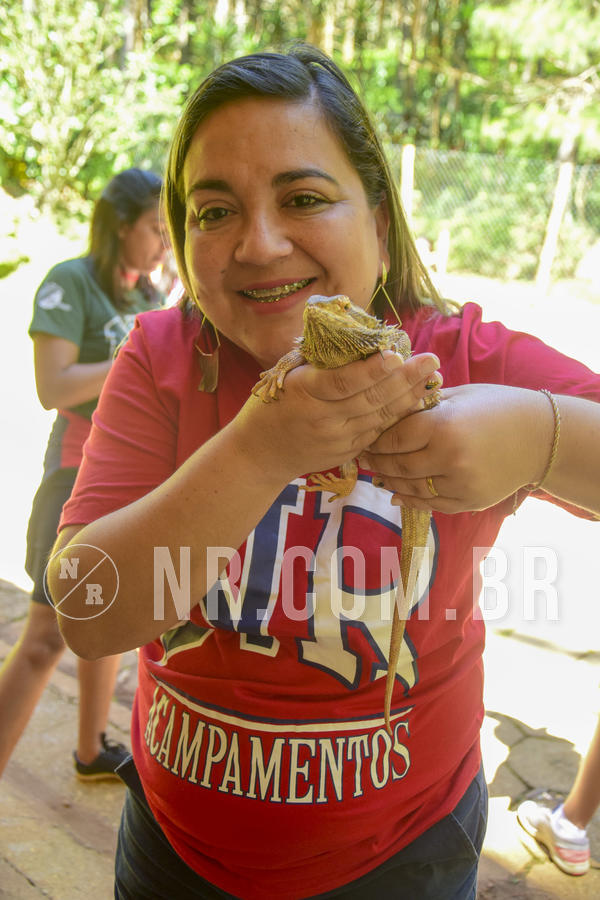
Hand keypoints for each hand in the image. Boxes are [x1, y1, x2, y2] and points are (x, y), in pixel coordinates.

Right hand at [231, 351, 441, 486]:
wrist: (260, 453)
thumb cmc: (273, 404)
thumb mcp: (287, 376)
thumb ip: (320, 360)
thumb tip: (358, 332)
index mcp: (304, 392)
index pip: (343, 382)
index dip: (371, 370)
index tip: (396, 355)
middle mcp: (323, 419)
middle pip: (370, 399)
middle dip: (405, 379)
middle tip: (431, 360)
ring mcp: (337, 439)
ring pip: (380, 416)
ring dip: (409, 396)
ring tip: (432, 377)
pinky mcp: (347, 453)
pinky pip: (378, 431)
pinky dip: (399, 415)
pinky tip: (417, 400)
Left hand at [358, 384, 551, 512]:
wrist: (541, 437)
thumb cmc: (497, 407)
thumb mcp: (457, 396)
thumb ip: (421, 406)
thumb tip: (384, 410)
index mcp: (442, 427)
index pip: (393, 438)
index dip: (374, 439)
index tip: (362, 436)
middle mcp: (448, 459)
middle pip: (397, 466)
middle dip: (376, 462)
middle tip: (362, 458)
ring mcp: (459, 484)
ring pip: (410, 488)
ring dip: (390, 482)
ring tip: (378, 474)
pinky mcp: (469, 501)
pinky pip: (430, 504)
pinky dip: (410, 499)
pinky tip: (397, 492)